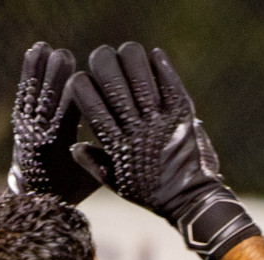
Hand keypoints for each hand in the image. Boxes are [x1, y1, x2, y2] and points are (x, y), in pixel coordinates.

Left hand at [7, 42, 98, 204]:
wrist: (32, 193)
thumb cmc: (71, 186)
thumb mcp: (89, 180)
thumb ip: (102, 162)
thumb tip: (124, 145)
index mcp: (57, 149)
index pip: (65, 120)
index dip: (74, 101)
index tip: (85, 81)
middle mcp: (38, 135)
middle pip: (47, 103)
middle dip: (54, 79)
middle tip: (63, 56)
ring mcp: (27, 125)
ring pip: (34, 94)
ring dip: (41, 71)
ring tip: (50, 49)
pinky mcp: (21, 117)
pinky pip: (25, 91)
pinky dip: (30, 71)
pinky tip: (37, 50)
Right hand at [68, 43, 259, 259]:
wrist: (190, 200)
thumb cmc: (150, 193)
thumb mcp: (117, 183)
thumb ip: (93, 163)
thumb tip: (73, 145)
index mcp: (114, 142)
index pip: (86, 96)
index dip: (81, 82)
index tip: (85, 83)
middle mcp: (134, 128)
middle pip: (110, 76)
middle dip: (103, 60)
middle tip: (106, 60)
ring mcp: (159, 120)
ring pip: (139, 72)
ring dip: (131, 57)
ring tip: (130, 56)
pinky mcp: (182, 115)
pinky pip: (170, 82)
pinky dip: (161, 65)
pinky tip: (154, 56)